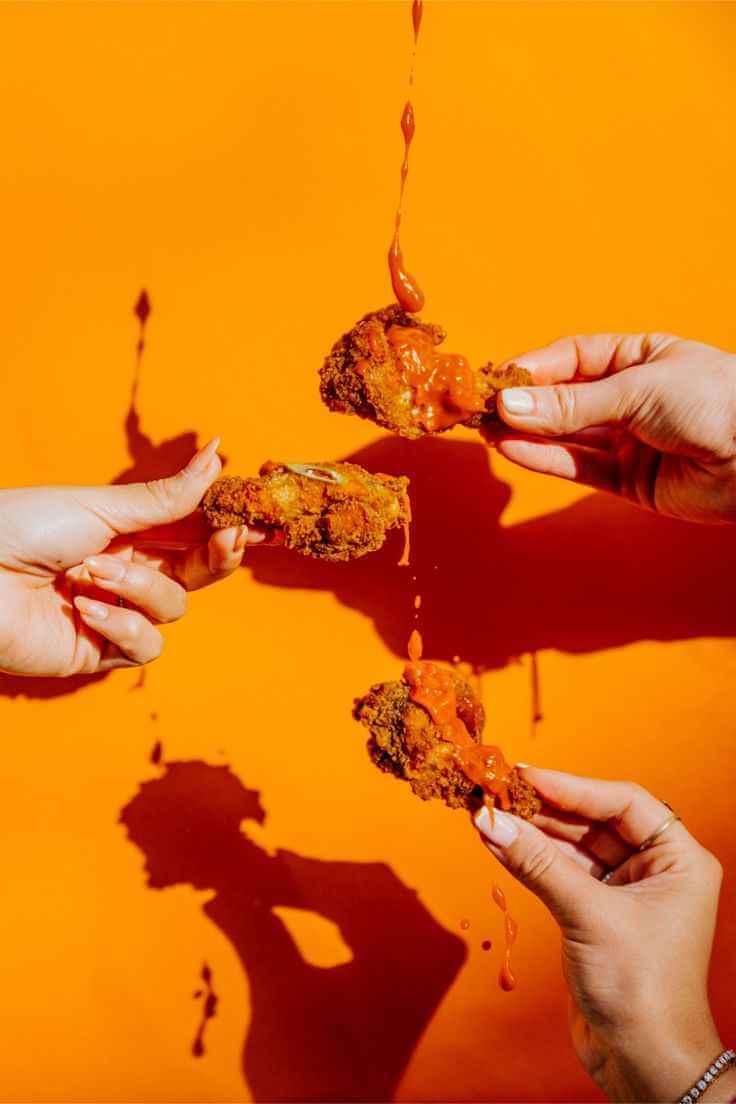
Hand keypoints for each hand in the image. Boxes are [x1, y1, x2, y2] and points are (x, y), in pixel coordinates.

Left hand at [0, 439, 259, 676]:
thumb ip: (167, 497)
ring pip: (172, 608)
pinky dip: (122, 625)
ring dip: (139, 587)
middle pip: (196, 571)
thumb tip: (218, 454)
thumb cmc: (20, 528)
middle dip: (217, 556)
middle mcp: (124, 572)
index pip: (190, 531)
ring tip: (89, 571)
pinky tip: (86, 609)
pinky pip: (144, 645)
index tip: (257, 518)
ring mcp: (113, 613)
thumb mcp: (100, 506)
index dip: (225, 526)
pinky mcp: (98, 651)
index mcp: (124, 531)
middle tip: (231, 538)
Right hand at [474, 769, 733, 1102]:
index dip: (572, 786)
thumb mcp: (589, 916)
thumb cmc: (642, 990)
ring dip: (531, 832)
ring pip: (573, 845)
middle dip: (544, 807)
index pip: (623, 802)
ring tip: (488, 812)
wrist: (645, 1064)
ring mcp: (625, 892)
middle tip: (498, 790)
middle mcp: (656, 869)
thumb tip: (490, 821)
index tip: (525, 775)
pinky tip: (498, 842)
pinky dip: (530, 859)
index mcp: (679, 859)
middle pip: (594, 819)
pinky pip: (561, 872)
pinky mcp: (597, 914)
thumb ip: (538, 864)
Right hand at [489, 334, 735, 522]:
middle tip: (479, 408)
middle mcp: (631, 398)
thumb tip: (510, 404)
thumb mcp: (638, 389)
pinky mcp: (629, 481)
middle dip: (523, 403)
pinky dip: (546, 459)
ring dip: (526, 433)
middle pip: (564, 399)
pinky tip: (513, 448)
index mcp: (640, 357)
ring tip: (485, 429)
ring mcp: (629, 440)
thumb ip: (572, 404)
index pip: (573, 358)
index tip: (496, 378)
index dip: (533, 368)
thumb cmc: (716, 400)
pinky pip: (579, 467)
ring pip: (566, 435)